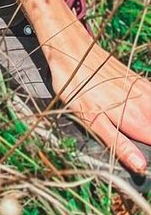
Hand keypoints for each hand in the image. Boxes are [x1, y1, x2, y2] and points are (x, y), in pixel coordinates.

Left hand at [46, 40, 150, 174]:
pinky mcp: (141, 83)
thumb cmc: (77, 84)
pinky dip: (148, 112)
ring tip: (128, 128)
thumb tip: (140, 165)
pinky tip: (140, 114)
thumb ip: (118, 143)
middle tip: (132, 143)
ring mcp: (145, 92)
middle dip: (148, 141)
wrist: (72, 49)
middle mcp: (146, 105)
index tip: (142, 162)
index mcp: (137, 119)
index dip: (149, 155)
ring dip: (147, 128)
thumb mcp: (91, 119)